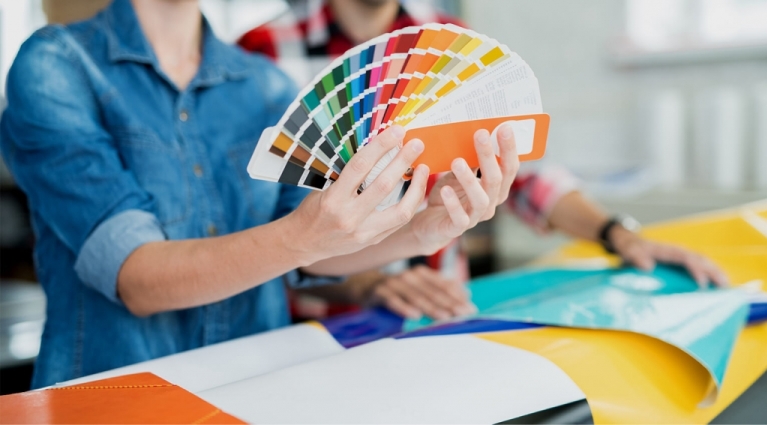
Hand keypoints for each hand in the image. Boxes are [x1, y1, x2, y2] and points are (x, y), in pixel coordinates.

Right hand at [288, 126, 429, 264]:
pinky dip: (412, 202)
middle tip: (417, 144)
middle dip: (403, 162)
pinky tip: (418, 188)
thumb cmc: (314, 209)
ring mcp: (364, 232)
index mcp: (333, 199)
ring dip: (417, 187)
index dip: (380, 146)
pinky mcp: (374, 240)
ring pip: (401, 210)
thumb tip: (377, 149)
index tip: (396, 131)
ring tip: (424, 168)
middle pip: (383, 186)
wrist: (305, 243)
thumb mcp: (325, 188)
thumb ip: (349, 175)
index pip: (360, 167)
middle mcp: (349, 217)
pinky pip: (400, 221)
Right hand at [365, 265, 475, 319]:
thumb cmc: (397, 291)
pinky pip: (393, 300)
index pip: (443, 285)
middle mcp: (410, 276)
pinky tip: (414, 316)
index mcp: (422, 274)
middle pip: (432, 292)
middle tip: (461, 315)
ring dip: (430, 307)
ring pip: (415, 296)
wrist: (364, 286)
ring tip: (443, 317)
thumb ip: (440, 290)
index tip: (470, 309)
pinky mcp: (379, 292)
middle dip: (448, 304)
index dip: (457, 297)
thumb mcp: (418, 289)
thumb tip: (466, 294)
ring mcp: (394, 283)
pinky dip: (404, 307)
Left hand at [410, 124, 519, 252]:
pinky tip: (445, 190)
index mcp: (497, 188)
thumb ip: (470, 159)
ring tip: (457, 161)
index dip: (509, 149)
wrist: (431, 222)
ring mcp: (476, 216)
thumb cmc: (450, 193)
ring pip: (480, 199)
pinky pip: (459, 217)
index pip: (509, 167)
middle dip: (490, 156)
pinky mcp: (457, 227)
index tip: (505, 127)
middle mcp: (491, 202)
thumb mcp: (459, 172)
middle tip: (481, 134)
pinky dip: (453, 203)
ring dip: (469, 179)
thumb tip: (476, 132)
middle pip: (496, 180)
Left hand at [610, 227, 728, 287]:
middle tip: (725, 286)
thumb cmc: (629, 247)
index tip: (702, 283)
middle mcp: (676, 252)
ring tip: (725, 287)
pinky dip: (707, 274)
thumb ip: (636, 256)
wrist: (626, 241)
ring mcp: (679, 257)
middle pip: (700, 259)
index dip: (696, 269)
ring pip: (701, 262)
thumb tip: (647, 265)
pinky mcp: (678, 262)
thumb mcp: (628, 250)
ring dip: (714, 273)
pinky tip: (713, 286)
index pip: (686, 258)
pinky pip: (696, 267)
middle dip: (713, 271)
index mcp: (667, 250)